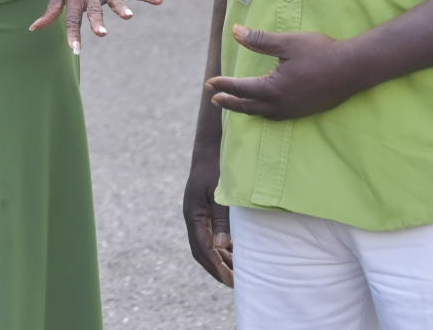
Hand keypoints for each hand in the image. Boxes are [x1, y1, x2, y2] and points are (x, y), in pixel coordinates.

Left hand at [29, 0, 163, 53]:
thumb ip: (52, 10)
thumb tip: (35, 28)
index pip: (72, 19)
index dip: (73, 35)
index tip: (75, 51)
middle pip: (93, 10)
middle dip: (97, 22)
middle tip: (102, 33)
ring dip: (121, 8)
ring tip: (128, 16)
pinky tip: (159, 1)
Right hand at [182, 151, 233, 286]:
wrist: (211, 149)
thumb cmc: (217, 169)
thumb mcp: (221, 194)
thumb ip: (222, 219)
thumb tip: (223, 246)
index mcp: (193, 215)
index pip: (203, 248)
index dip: (216, 266)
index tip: (230, 280)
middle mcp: (193, 218)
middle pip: (202, 251)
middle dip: (217, 269)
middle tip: (235, 284)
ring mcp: (198, 215)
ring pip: (207, 245)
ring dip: (221, 260)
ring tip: (239, 273)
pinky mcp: (205, 212)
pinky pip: (211, 236)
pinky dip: (223, 248)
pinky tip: (236, 253)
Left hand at [207, 24, 366, 120]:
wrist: (354, 68)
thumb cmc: (321, 52)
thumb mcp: (287, 43)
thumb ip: (259, 40)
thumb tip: (235, 32)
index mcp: (274, 88)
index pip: (241, 88)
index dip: (224, 85)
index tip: (210, 83)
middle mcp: (281, 104)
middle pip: (248, 106)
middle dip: (230, 102)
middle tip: (214, 98)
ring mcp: (294, 111)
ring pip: (263, 114)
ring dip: (246, 109)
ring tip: (235, 104)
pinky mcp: (305, 111)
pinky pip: (277, 116)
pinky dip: (264, 113)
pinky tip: (265, 108)